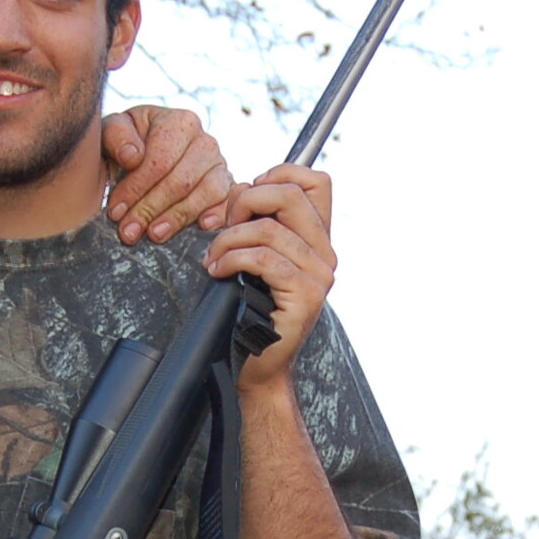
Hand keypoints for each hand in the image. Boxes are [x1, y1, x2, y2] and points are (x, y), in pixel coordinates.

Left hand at [100, 106, 235, 246]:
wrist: (147, 151)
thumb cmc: (128, 143)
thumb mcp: (112, 131)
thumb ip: (116, 136)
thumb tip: (132, 156)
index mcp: (179, 122)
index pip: (159, 160)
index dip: (136, 188)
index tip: (115, 210)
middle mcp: (205, 141)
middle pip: (180, 181)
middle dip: (151, 209)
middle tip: (129, 231)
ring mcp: (219, 164)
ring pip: (205, 193)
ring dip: (178, 217)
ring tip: (155, 235)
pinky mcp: (228, 186)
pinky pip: (228, 201)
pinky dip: (217, 213)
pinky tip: (201, 226)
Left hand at [207, 163, 335, 391]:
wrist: (259, 365)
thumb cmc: (250, 311)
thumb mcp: (252, 254)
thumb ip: (254, 218)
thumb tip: (243, 187)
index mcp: (316, 238)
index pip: (316, 181)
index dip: (279, 173)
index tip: (248, 197)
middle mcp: (325, 253)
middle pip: (290, 194)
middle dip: (246, 201)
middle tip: (224, 227)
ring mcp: (319, 275)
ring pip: (269, 229)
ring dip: (229, 238)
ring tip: (214, 257)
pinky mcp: (306, 296)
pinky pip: (264, 259)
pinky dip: (233, 259)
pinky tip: (218, 270)